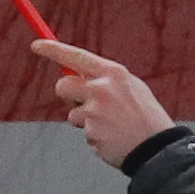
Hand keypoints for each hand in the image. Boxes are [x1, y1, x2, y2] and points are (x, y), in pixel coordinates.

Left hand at [34, 39, 177, 168]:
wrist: (158, 148)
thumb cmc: (145, 117)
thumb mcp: (130, 88)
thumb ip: (105, 81)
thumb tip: (76, 77)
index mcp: (113, 73)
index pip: (75, 56)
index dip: (52, 49)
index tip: (36, 45)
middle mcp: (101, 89)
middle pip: (63, 86)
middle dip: (67, 96)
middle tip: (84, 104)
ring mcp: (95, 111)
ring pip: (73, 114)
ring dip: (86, 121)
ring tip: (112, 126)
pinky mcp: (91, 132)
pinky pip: (84, 133)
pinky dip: (95, 137)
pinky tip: (113, 138)